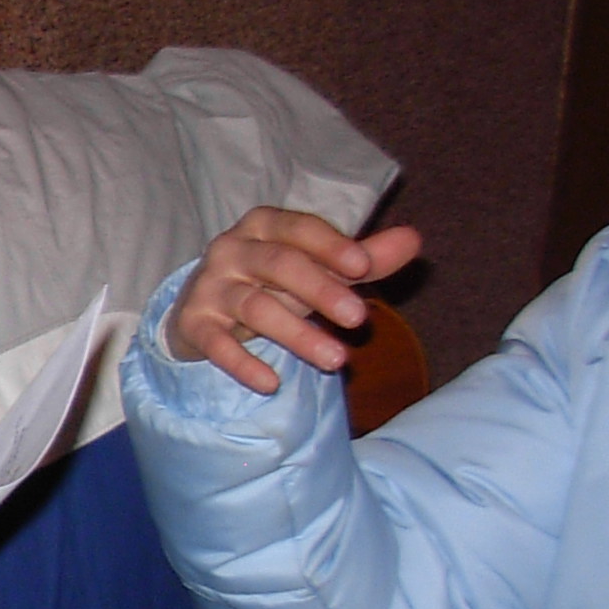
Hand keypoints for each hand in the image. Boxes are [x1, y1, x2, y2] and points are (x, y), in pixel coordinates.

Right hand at [166, 209, 424, 394]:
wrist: (202, 309)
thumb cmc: (272, 282)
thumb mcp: (317, 268)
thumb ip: (363, 258)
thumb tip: (413, 240)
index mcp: (263, 226)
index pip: (299, 228)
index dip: (331, 245)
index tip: (364, 267)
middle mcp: (231, 249)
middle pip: (278, 264)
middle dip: (321, 290)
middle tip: (360, 319)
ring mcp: (209, 287)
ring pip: (255, 307)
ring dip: (297, 335)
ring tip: (338, 360)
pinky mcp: (194, 324)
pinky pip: (217, 344)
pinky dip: (243, 364)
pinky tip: (272, 383)